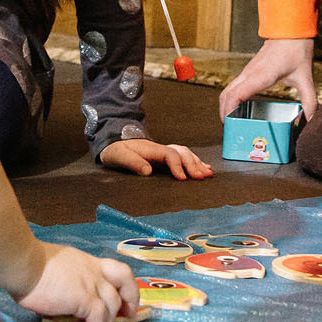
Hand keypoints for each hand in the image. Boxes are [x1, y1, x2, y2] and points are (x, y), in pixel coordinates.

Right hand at [17, 242, 138, 321]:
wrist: (22, 263)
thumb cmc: (28, 264)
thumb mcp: (55, 268)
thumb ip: (65, 281)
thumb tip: (59, 300)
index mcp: (86, 262)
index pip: (117, 269)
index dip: (126, 285)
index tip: (124, 300)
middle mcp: (93, 271)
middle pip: (125, 282)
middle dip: (130, 300)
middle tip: (126, 316)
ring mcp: (91, 284)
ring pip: (113, 305)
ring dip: (104, 321)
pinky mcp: (84, 299)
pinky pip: (98, 319)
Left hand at [98, 136, 214, 178]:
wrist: (113, 142)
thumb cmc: (115, 151)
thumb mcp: (118, 156)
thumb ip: (132, 163)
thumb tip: (148, 171)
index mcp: (151, 149)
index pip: (170, 154)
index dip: (177, 166)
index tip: (183, 179)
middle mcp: (160, 148)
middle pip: (182, 153)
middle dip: (193, 165)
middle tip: (202, 177)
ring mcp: (163, 151)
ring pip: (185, 153)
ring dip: (197, 163)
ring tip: (208, 174)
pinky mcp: (164, 156)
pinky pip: (184, 156)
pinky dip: (195, 161)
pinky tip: (205, 168)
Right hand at [217, 37, 318, 121]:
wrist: (291, 30)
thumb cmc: (297, 51)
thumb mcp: (306, 78)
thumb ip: (309, 101)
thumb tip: (311, 120)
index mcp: (261, 76)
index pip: (235, 95)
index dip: (228, 111)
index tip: (229, 125)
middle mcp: (250, 73)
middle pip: (226, 95)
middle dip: (223, 114)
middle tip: (230, 130)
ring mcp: (247, 71)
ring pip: (227, 90)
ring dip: (226, 106)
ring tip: (233, 123)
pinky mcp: (249, 71)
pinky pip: (234, 87)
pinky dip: (231, 99)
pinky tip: (240, 110)